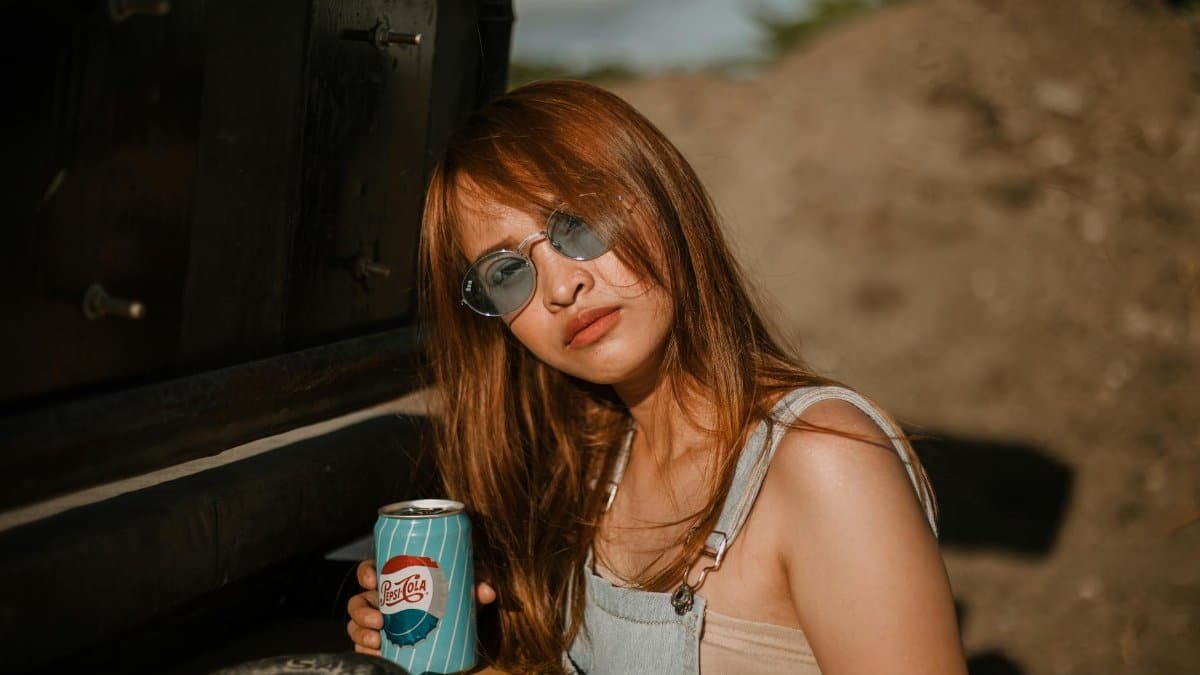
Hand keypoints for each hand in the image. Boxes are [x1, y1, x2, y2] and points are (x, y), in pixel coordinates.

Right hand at [346, 558, 496, 654]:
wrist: (451, 641)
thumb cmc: (451, 607)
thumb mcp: (463, 597)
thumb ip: (475, 590)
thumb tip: (487, 591)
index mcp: (395, 583)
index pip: (371, 571)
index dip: (366, 573)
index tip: (373, 580)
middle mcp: (381, 603)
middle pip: (358, 601)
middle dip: (362, 610)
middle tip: (379, 619)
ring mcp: (377, 625)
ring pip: (356, 625)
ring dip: (361, 632)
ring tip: (377, 640)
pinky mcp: (379, 646)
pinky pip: (362, 648)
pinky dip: (364, 650)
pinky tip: (375, 653)